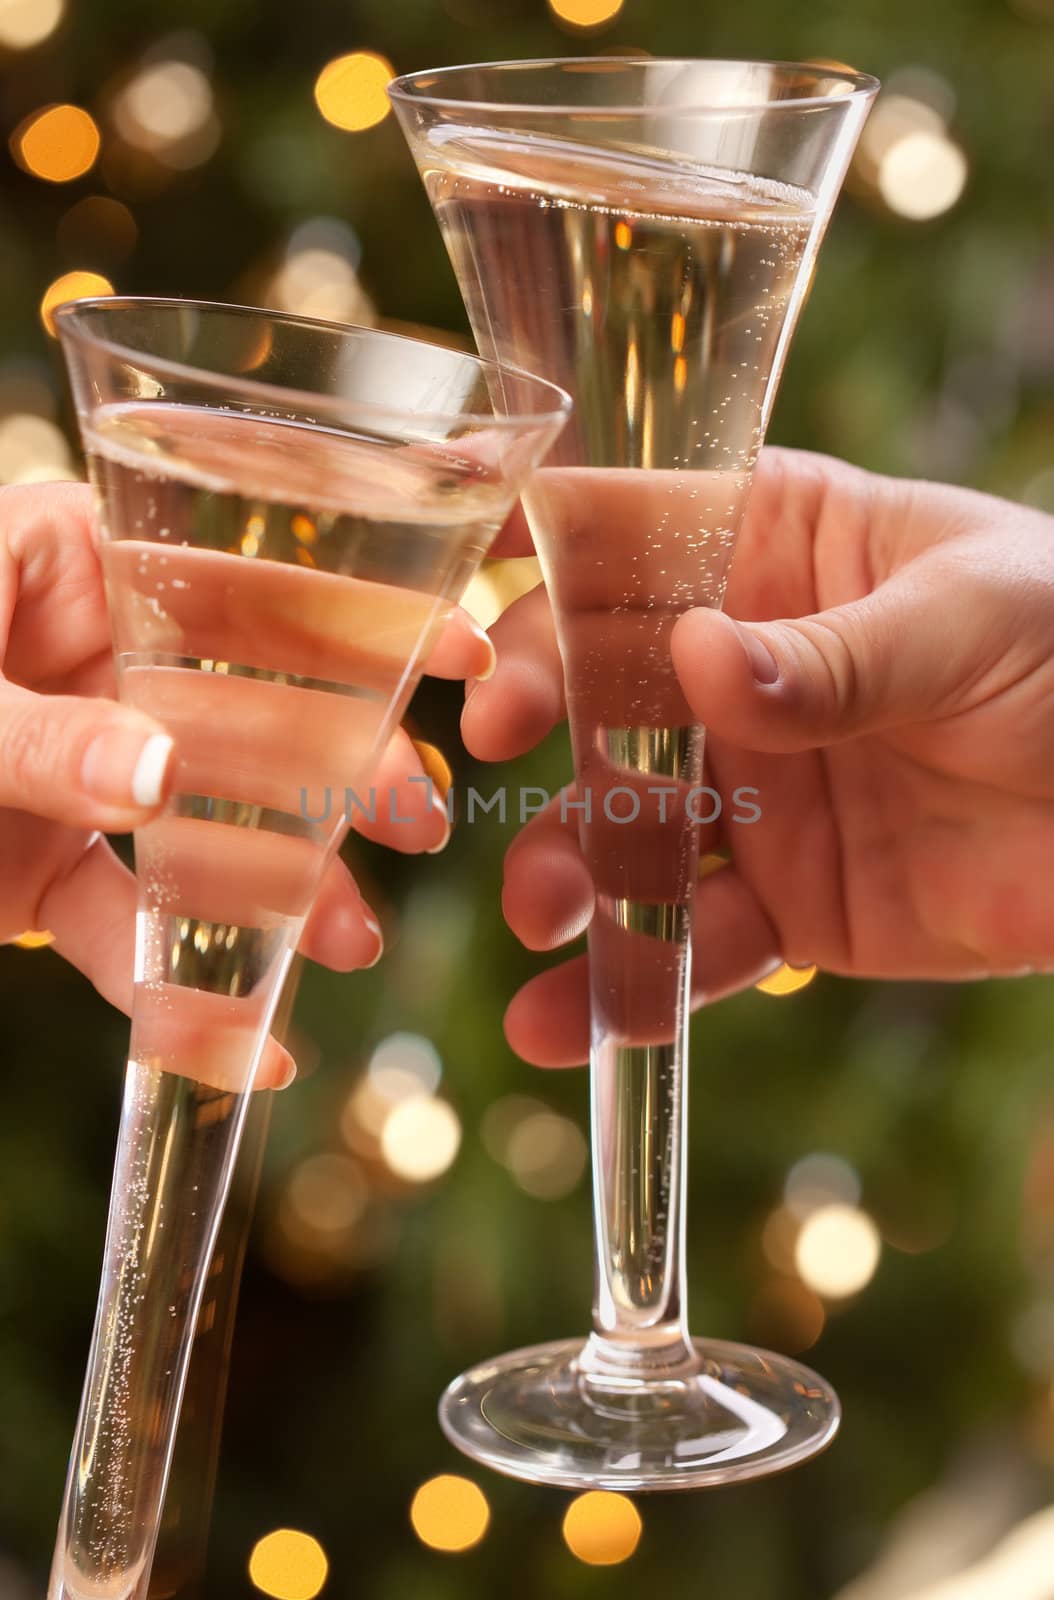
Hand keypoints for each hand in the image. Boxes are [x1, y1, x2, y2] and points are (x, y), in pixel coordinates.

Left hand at [0, 482, 494, 1083]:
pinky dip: (174, 986)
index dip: (358, 607)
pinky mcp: (44, 868)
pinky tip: (239, 1045)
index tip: (459, 645)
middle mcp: (87, 656)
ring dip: (273, 890)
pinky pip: (126, 922)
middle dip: (335, 771)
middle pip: (245, 705)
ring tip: (341, 948)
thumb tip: (165, 774)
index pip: (235, 568)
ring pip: (202, 824)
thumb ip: (35, 734)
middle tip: (411, 827)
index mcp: (61, 558)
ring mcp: (76, 767)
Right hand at [465, 449, 1053, 1065]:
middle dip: (548, 750)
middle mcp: (743, 671)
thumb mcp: (973, 621)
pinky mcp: (788, 904)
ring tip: (542, 919)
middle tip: (490, 787)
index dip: (549, 602)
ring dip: (572, 877)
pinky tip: (572, 1027)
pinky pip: (696, 942)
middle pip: (605, 701)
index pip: (631, 555)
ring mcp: (758, 792)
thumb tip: (699, 661)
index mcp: (780, 554)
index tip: (499, 673)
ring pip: (632, 833)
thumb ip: (835, 654)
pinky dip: (636, 987)